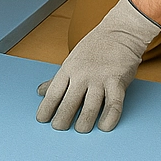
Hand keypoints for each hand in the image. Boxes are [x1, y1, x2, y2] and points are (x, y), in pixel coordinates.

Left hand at [36, 0, 160, 132]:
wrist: (120, 31)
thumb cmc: (95, 47)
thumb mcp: (71, 60)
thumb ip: (57, 79)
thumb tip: (40, 92)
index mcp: (68, 69)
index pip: (53, 93)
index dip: (46, 108)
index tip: (42, 120)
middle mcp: (82, 75)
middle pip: (68, 104)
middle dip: (62, 120)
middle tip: (60, 129)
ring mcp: (100, 78)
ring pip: (89, 108)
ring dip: (83, 123)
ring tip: (80, 130)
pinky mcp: (117, 81)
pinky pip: (113, 105)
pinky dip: (108, 119)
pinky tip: (104, 127)